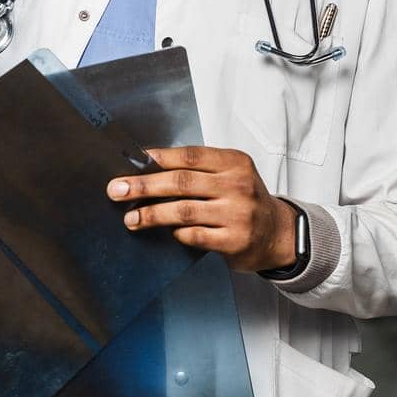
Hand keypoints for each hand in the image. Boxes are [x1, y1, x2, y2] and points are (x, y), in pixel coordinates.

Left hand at [106, 145, 297, 272]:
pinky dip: (177, 233)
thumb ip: (200, 171)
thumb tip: (149, 169)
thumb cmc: (245, 200)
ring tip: (130, 218)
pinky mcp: (234, 241)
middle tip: (117, 190)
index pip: (190, 156)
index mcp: (234, 162)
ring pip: (184, 210)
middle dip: (144, 186)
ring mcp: (237, 214)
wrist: (278, 233)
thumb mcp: (232, 175)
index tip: (133, 161)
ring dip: (152, 214)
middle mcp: (237, 185)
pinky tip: (166, 232)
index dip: (159, 158)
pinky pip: (195, 236)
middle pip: (181, 182)